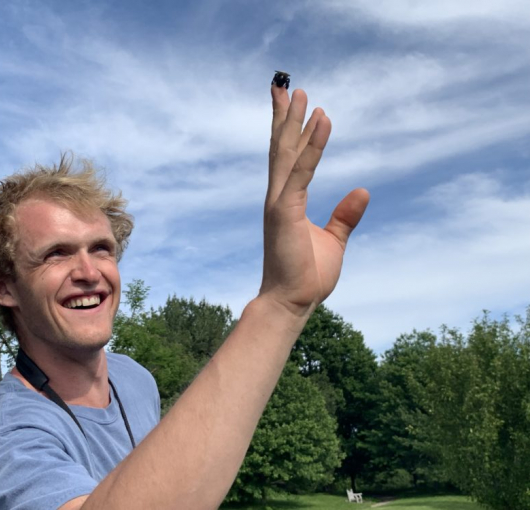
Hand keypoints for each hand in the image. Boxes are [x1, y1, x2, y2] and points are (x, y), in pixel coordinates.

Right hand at [259, 86, 369, 316]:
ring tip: (299, 92)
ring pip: (285, 152)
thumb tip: (363, 190)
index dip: (291, 130)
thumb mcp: (333, 239)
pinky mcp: (285, 210)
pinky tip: (322, 121)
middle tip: (287, 86)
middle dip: (284, 115)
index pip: (288, 158)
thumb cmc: (307, 275)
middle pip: (280, 147)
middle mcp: (278, 196)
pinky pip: (302, 170)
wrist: (292, 301)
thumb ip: (345, 215)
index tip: (296, 106)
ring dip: (292, 120)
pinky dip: (313, 145)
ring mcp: (278, 202)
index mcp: (286, 201)